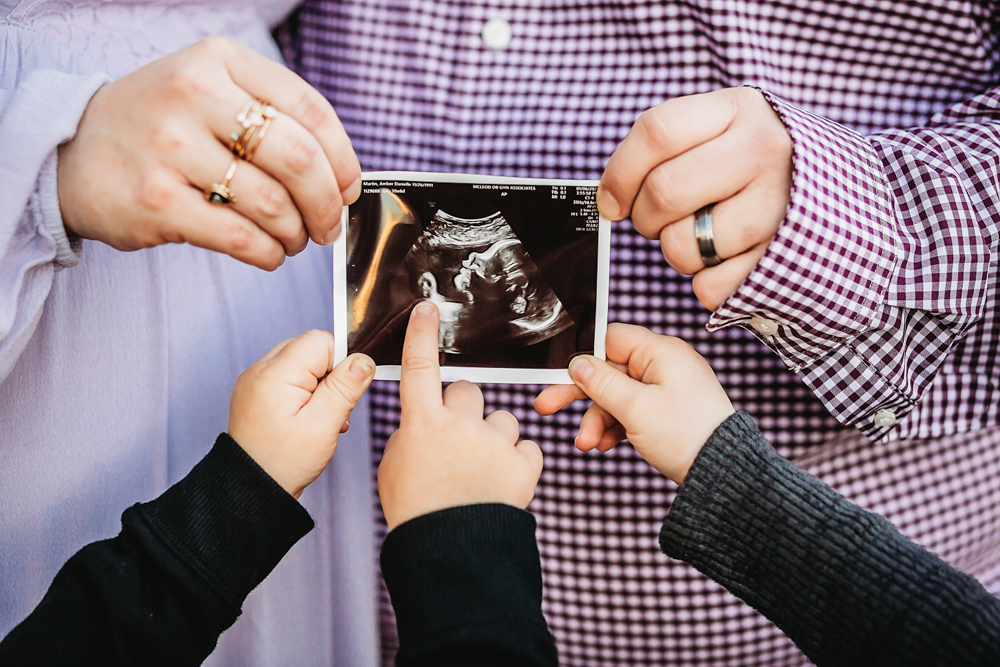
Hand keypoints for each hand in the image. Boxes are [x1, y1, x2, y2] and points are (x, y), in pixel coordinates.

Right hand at [58, 37, 361, 269]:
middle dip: (328, 204)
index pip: (310, 109)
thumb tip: (341, 177)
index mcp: (219, 61)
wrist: (69, 151)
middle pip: (299, 158)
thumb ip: (273, 116)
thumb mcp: (210, 90)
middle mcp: (193, 95)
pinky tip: (268, 253)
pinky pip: (239, 237)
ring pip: (273, 203)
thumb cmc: (160, 126)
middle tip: (329, 226)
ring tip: (293, 239)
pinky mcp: (156, 201)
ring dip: (296, 233)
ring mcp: (170, 148)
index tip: (349, 188)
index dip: (343, 158)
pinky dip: (268, 253)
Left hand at [228, 330, 374, 498]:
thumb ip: (345, 387)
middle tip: (332, 408)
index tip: (344, 392)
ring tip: (320, 417)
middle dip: (330, 374)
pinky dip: (303, 392)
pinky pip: (287, 376)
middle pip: (310, 349)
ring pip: (301, 362)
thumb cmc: (284, 462)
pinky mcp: (256, 392)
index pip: (321, 340)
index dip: (341, 362)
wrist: (252, 490)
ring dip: (318, 384)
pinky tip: (307, 417)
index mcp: (275, 373)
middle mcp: (260, 370)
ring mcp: (255, 380)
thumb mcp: (323, 425)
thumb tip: (364, 360)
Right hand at [377, 302, 543, 529]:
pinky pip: (528, 447)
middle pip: (469, 391)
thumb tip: (430, 422)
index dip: (422, 335)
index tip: (428, 310)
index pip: (419, 367)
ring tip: (483, 473)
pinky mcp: (524, 464)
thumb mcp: (396, 468)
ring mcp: (495, 442)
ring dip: (495, 438)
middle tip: (459, 442)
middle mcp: (460, 424)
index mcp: (421, 423)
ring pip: (504, 418)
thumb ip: (414, 435)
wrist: (451, 555)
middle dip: (465, 411)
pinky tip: (504, 484)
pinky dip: (519, 462)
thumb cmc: (417, 512)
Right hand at [534, 323, 733, 483]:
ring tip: (588, 443)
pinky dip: (615, 426)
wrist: (723, 475)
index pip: (611, 339)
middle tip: (547, 406)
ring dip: (597, 419)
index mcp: (662, 352)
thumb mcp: (636, 408)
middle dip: (580, 394)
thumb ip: (602, 383)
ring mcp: (667, 389)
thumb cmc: (688, 436)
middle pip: (609, 370)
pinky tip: (605, 444)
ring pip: (617, 396)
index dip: (582, 357)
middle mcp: (665, 365)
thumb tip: (578, 363)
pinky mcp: (667, 411)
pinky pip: (631, 411)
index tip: (558, 375)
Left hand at [598, 87, 791, 310]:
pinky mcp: (783, 258)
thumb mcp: (721, 130)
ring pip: (683, 245)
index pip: (656, 132)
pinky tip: (726, 260)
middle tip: (656, 221)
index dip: (620, 173)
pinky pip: (710, 287)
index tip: (611, 202)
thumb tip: (608, 200)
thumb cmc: (754, 164)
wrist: (840, 195)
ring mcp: (778, 205)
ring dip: (676, 252)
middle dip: (644, 218)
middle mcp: (764, 150)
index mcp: (738, 109)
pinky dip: (706, 283)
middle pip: (664, 192)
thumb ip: (666, 151)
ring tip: (699, 237)